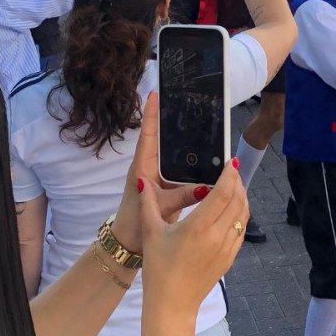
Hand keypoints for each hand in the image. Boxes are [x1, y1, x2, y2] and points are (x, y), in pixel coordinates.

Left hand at [112, 94, 218, 252]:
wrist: (129, 243)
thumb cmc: (136, 222)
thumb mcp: (160, 206)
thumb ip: (182, 196)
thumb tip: (207, 187)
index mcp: (143, 166)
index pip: (147, 133)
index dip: (151, 113)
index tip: (156, 92)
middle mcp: (151, 166)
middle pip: (162, 138)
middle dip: (171, 120)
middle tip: (185, 101)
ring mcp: (159, 176)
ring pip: (173, 153)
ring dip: (184, 141)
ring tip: (199, 122)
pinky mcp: (168, 186)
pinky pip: (181, 169)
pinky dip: (191, 162)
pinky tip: (207, 157)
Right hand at [139, 144, 247, 316]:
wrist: (172, 304)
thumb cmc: (158, 268)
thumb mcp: (151, 233)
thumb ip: (148, 204)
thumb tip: (143, 181)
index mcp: (199, 226)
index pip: (223, 193)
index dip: (230, 175)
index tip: (231, 162)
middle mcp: (218, 235)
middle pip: (237, 201)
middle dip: (238, 182)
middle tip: (232, 170)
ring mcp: (227, 248)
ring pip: (243, 215)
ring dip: (242, 197)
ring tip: (234, 186)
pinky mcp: (230, 258)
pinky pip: (242, 230)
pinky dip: (241, 215)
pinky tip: (233, 210)